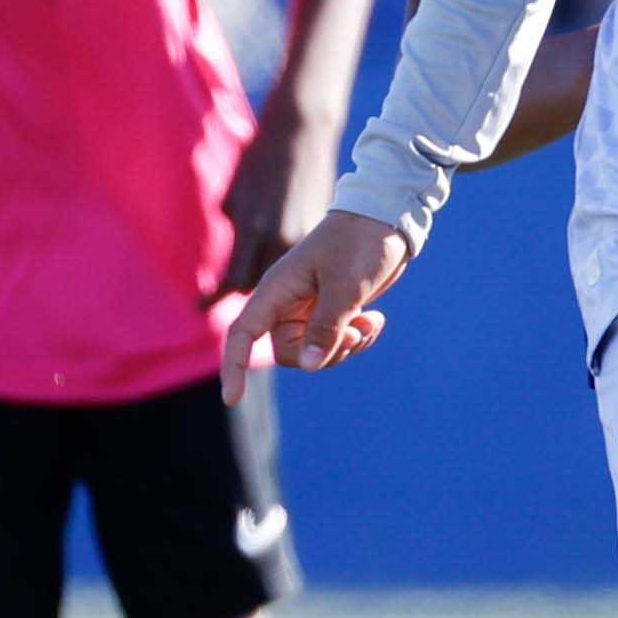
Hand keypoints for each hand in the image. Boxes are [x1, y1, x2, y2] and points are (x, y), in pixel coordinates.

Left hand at [212, 92, 340, 296]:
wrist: (301, 132)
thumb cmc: (259, 157)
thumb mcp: (235, 193)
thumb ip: (232, 228)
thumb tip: (227, 256)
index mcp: (253, 228)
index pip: (232, 281)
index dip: (214, 297)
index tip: (198, 307)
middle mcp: (280, 238)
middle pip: (257, 286)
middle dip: (240, 289)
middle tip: (224, 290)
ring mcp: (303, 236)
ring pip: (283, 278)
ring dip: (267, 282)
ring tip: (253, 275)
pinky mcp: (318, 230)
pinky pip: (301, 261)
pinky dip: (289, 265)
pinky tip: (282, 259)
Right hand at [219, 208, 409, 398]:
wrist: (385, 219)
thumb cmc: (360, 244)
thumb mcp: (346, 288)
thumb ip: (326, 328)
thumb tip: (310, 366)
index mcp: (277, 290)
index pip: (242, 334)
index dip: (233, 367)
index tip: (232, 399)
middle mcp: (287, 302)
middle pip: (290, 353)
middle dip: (323, 355)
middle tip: (354, 334)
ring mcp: (308, 307)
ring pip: (315, 352)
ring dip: (344, 347)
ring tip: (370, 323)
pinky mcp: (329, 310)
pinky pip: (333, 342)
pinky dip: (354, 339)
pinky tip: (375, 320)